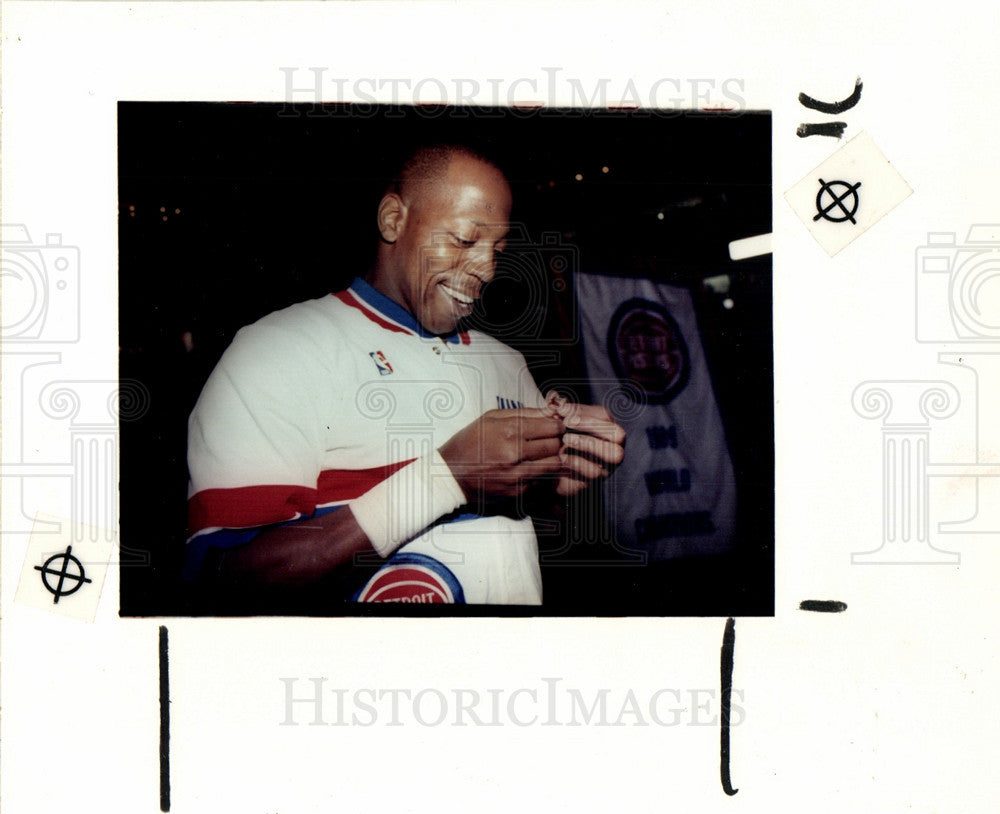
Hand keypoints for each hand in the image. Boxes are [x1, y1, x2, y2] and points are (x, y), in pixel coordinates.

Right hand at [438, 408, 565, 502]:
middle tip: (552, 438)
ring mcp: (517, 475)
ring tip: (544, 453)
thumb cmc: (470, 442)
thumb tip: (550, 411)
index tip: (555, 426)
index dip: (557, 425)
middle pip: (555, 445)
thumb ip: (523, 413)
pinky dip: (542, 472)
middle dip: (557, 440)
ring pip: (554, 465)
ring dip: (554, 457)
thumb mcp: (491, 418)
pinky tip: (531, 467)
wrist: (451, 474)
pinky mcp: (518, 491)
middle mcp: (515, 454)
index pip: (550, 427)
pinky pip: (542, 479)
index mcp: (508, 431)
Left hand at [542, 391, 625, 496]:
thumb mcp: (552, 424)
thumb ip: (554, 410)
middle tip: (568, 423)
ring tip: (566, 439)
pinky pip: (595, 472)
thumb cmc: (552, 441)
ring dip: (589, 443)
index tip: (562, 410)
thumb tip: (554, 395)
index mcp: (603, 429)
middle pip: (618, 434)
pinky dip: (578, 462)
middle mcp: (611, 446)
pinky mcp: (596, 481)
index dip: (585, 412)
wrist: (544, 469)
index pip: (604, 416)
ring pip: (614, 454)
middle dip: (593, 425)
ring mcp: (607, 465)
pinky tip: (561, 457)